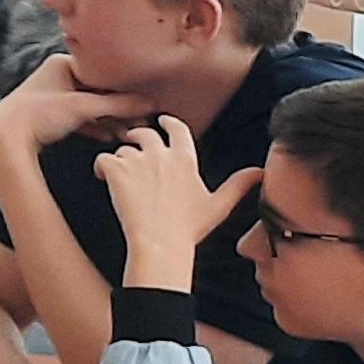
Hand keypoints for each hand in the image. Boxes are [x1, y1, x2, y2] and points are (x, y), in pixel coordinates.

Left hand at [0, 55, 155, 166]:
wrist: (4, 139)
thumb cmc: (38, 115)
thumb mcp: (82, 108)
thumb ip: (119, 105)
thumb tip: (152, 103)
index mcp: (63, 63)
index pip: (103, 72)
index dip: (124, 88)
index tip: (144, 101)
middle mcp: (58, 75)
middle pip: (98, 90)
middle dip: (119, 107)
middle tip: (140, 121)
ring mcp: (54, 96)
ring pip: (90, 106)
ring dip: (109, 119)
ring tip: (128, 132)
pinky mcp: (50, 115)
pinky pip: (79, 118)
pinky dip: (94, 126)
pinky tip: (109, 136)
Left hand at [93, 115, 257, 293]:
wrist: (160, 242)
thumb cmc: (188, 228)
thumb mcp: (219, 205)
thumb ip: (239, 184)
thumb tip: (261, 171)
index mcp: (186, 159)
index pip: (177, 128)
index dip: (167, 122)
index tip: (161, 120)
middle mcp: (161, 154)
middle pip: (144, 133)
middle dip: (137, 136)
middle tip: (131, 143)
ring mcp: (138, 161)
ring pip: (122, 149)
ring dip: (121, 159)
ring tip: (122, 177)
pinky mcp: (117, 170)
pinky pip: (102, 158)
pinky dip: (101, 168)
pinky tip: (104, 179)